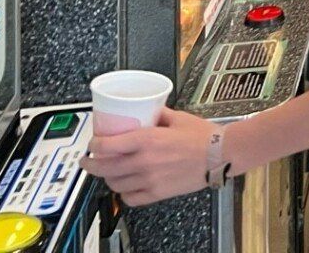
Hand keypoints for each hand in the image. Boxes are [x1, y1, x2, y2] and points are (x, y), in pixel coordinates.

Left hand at [85, 107, 216, 206]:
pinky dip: (124, 193)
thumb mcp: (177, 117)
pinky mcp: (157, 193)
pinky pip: (130, 198)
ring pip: (114, 184)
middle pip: (104, 168)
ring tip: (109, 172)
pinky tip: (126, 186)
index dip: (94, 146)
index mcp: (146, 140)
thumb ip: (158, 114)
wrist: (221, 154)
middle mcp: (143, 161)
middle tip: (88, 161)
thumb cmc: (203, 136)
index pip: (107, 146)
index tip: (92, 143)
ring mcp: (149, 180)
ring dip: (107, 177)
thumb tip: (147, 109)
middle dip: (90, 164)